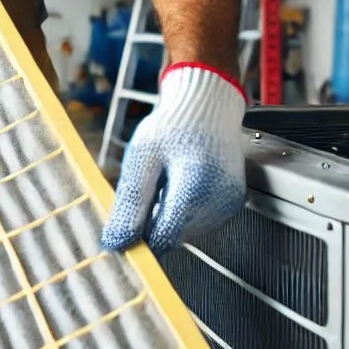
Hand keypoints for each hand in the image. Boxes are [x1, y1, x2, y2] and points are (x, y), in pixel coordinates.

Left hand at [101, 63, 245, 255]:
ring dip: (167, 218)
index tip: (121, 227)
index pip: (163, 237)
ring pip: (185, 233)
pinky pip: (198, 223)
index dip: (138, 237)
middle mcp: (220, 202)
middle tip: (146, 188)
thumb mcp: (142, 158)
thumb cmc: (173, 126)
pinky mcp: (232, 204)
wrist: (206, 106)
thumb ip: (131, 202)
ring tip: (166, 181)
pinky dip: (182, 211)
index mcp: (197, 188)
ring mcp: (229, 205)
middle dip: (152, 223)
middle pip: (174, 237)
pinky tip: (180, 184)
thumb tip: (116, 242)